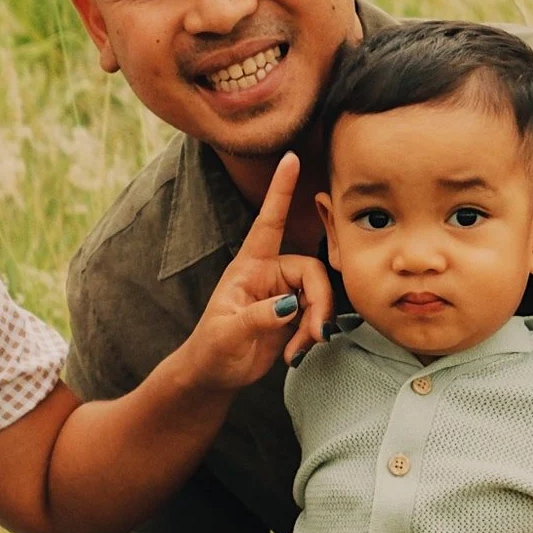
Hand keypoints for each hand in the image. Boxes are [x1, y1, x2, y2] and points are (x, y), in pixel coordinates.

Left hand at [182, 153, 332, 392]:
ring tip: (300, 350)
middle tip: (316, 335)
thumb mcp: (229, 333)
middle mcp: (269, 274)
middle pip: (312, 271)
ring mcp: (283, 294)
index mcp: (249, 267)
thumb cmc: (211, 349)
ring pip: (319, 295)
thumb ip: (259, 317)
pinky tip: (296, 353)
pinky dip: (311, 336)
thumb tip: (291, 305)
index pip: (268, 222)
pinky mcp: (292, 314)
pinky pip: (316, 315)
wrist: (214, 375)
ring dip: (316, 324)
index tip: (290, 158)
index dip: (281, 191)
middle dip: (320, 303)